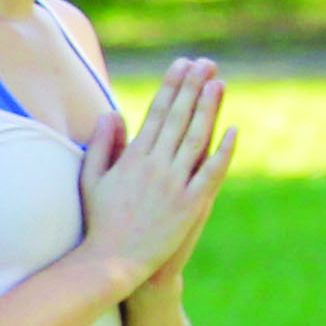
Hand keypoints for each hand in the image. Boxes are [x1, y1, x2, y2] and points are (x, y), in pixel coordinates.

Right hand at [77, 56, 233, 286]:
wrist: (112, 262)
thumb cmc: (100, 222)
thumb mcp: (91, 180)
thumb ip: (102, 145)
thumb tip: (111, 114)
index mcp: (133, 159)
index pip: (156, 113)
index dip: (171, 87)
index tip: (181, 65)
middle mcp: (155, 167)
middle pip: (178, 119)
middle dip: (192, 88)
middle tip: (204, 63)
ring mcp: (174, 186)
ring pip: (196, 139)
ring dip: (208, 109)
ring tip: (218, 82)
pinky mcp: (190, 206)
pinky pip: (211, 173)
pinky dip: (224, 152)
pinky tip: (234, 131)